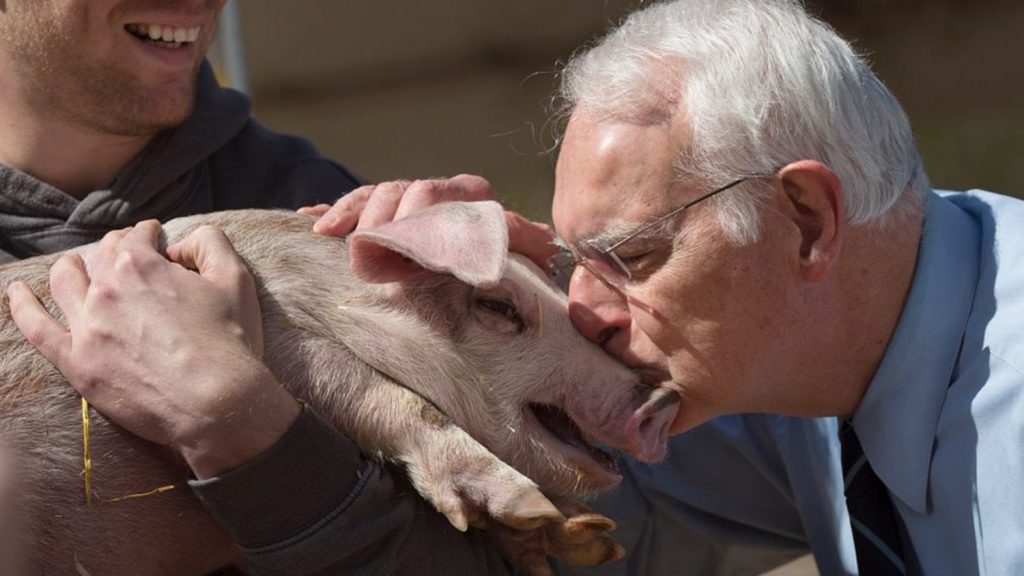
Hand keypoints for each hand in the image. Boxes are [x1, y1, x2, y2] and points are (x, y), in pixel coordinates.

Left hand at [6, 220, 299, 477]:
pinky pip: (36, 328)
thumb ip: (210, 241)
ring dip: (72, 267)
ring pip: (65, 281)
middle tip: (130, 257)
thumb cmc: (230, 341)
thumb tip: (183, 241)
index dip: (151, 235)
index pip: (138, 236)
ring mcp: (86, 326)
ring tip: (77, 266)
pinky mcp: (76, 362)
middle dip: (117, 249)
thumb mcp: (235, 278)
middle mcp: (105, 288)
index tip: (158, 242)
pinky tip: (17, 292)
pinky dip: (22, 306)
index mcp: (141, 264)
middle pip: (101, 256)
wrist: (215, 402)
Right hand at [299, 174, 559, 268]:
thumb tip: (548, 242)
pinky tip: (311, 223)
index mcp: (470, 195)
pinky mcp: (381, 211)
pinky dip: (332, 213)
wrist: (490, 261)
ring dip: (353, 216)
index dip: (414, 224)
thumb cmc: (505, 265)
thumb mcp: (520, 254)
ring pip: (374, 194)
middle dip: (381, 224)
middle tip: (366, 256)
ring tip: (335, 237)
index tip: (399, 248)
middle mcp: (437, 190)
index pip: (434, 196)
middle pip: (399, 192)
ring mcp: (406, 198)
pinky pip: (352, 203)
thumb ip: (527, 244)